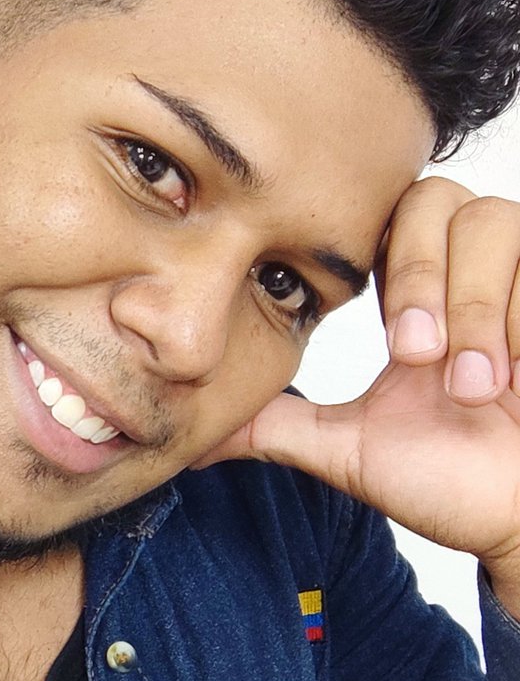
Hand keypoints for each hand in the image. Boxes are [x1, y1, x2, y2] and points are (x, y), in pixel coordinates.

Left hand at [199, 176, 519, 613]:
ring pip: (494, 219)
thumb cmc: (447, 482)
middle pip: (435, 198)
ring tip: (471, 385)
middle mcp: (467, 275)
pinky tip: (518, 378)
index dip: (373, 257)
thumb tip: (192, 440)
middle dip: (420, 279)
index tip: (376, 338)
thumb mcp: (343, 448)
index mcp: (411, 297)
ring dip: (473, 305)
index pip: (383, 214)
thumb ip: (274, 427)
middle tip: (415, 358)